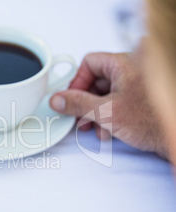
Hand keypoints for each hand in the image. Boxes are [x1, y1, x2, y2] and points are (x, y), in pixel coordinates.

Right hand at [49, 52, 167, 158]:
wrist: (175, 139)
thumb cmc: (154, 121)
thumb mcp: (106, 112)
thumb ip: (78, 104)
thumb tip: (58, 99)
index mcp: (125, 62)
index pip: (89, 63)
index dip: (77, 82)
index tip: (71, 99)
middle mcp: (132, 69)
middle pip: (95, 80)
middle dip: (86, 103)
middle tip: (79, 116)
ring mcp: (136, 85)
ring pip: (104, 94)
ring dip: (95, 113)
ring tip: (95, 127)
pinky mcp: (139, 99)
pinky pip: (115, 102)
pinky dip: (108, 116)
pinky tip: (108, 130)